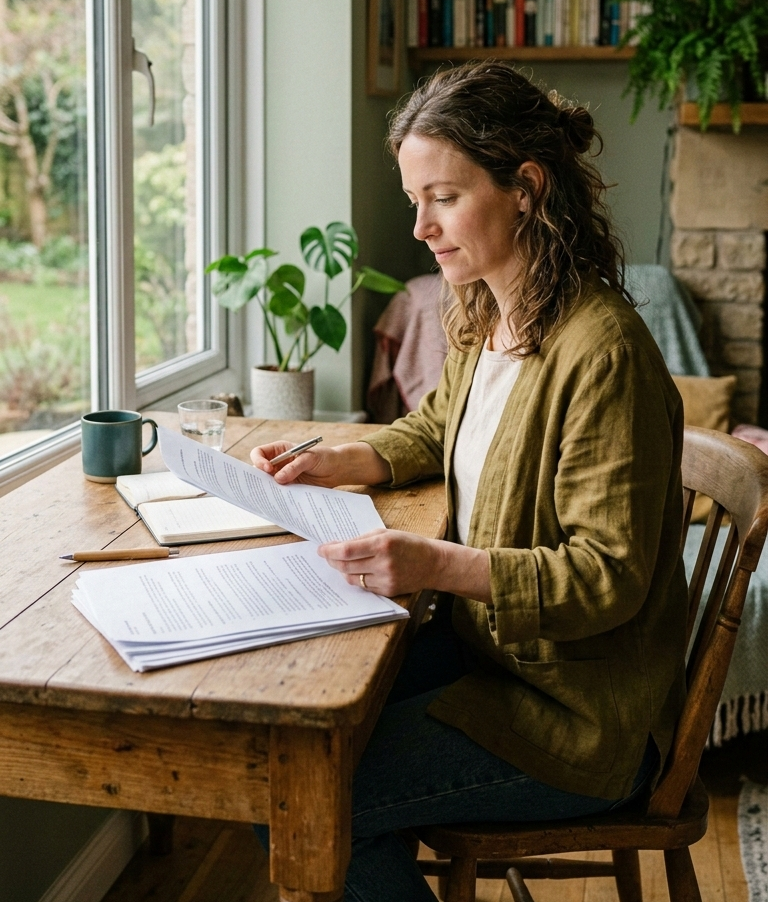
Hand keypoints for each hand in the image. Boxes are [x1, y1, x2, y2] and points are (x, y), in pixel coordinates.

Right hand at [250, 440, 391, 487]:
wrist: (337, 470)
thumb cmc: (324, 457)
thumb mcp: (310, 458)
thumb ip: (294, 467)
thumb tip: (279, 479)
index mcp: (280, 450)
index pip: (259, 453)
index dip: (259, 460)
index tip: (267, 469)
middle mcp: (278, 463)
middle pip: (259, 470)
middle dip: (259, 478)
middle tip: (264, 485)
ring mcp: (283, 476)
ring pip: (268, 483)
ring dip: (268, 489)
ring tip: (272, 495)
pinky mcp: (289, 487)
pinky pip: (279, 493)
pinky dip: (278, 497)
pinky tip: (281, 500)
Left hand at [318, 529, 444, 597]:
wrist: (432, 563)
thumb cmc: (408, 544)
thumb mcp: (385, 533)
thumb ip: (362, 539)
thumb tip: (338, 545)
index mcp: (382, 544)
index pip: (347, 550)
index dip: (330, 551)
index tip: (321, 549)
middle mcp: (383, 563)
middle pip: (346, 566)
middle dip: (333, 561)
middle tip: (327, 556)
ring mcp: (385, 579)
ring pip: (352, 578)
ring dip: (343, 571)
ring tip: (341, 563)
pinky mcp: (388, 591)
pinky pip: (364, 586)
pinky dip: (357, 579)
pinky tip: (358, 571)